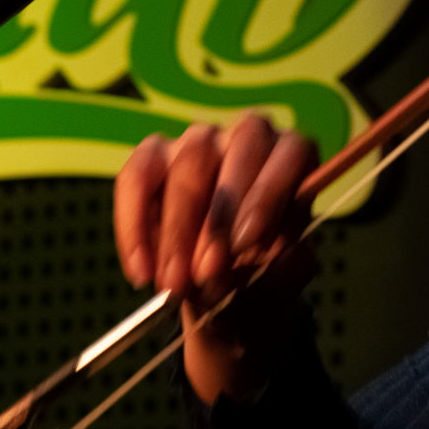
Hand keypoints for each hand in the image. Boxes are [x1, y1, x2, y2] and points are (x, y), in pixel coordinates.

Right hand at [113, 113, 319, 401]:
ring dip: (178, 230)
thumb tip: (289, 253)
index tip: (246, 244)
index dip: (267, 195)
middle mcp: (250, 135)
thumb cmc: (261, 274)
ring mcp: (199, 141)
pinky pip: (136, 178)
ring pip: (187, 162)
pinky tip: (141, 271)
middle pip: (237, 150)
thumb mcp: (281, 280)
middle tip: (206, 273)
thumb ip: (287, 269)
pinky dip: (135, 228)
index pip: (290, 153)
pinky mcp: (153, 157)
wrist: (223, 293)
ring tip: (176, 284)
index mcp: (293, 154)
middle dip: (218, 218)